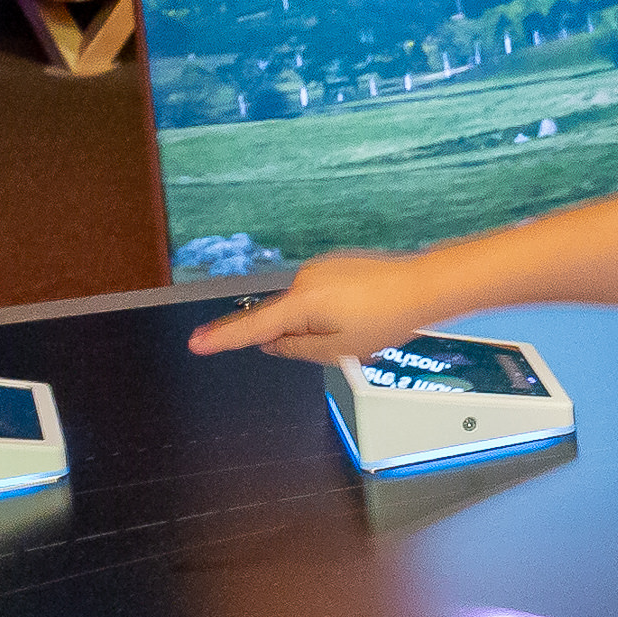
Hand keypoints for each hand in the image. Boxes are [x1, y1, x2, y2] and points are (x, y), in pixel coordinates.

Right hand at [187, 252, 433, 364]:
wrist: (421, 286)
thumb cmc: (387, 317)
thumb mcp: (339, 350)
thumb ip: (296, 349)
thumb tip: (271, 344)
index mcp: (302, 302)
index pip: (254, 327)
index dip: (224, 338)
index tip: (196, 344)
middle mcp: (305, 279)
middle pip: (285, 320)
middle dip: (304, 336)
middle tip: (345, 341)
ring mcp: (320, 269)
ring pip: (305, 309)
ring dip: (322, 323)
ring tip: (361, 325)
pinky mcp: (334, 266)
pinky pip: (320, 296)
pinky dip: (332, 310)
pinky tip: (361, 313)